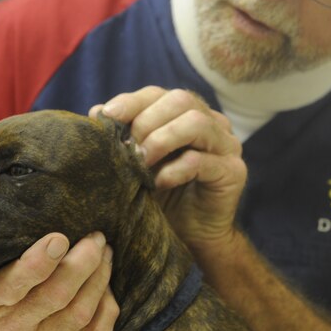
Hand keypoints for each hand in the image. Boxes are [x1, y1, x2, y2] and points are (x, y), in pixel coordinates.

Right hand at [0, 168, 118, 330]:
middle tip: (96, 235)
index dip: (38, 262)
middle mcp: (14, 326)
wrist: (2, 325)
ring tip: (105, 250)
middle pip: (55, 297)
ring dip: (99, 278)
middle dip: (82, 263)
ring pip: (78, 314)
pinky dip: (107, 308)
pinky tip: (108, 283)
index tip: (59, 237)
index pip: (13, 284)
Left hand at [89, 86, 246, 254]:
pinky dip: (175, 169)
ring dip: (162, 140)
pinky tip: (159, 182)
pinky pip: (203, 161)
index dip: (132, 101)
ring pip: (196, 123)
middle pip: (181, 100)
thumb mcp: (137, 162)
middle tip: (129, 148)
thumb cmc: (162, 195)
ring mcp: (227, 145)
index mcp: (186, 114)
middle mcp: (211, 123)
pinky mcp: (234, 171)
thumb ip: (123, 136)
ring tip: (142, 163)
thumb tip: (96, 112)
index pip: (158, 94)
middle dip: (147, 121)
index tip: (106, 116)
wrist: (191, 236)